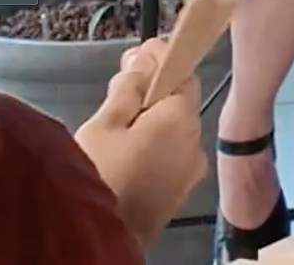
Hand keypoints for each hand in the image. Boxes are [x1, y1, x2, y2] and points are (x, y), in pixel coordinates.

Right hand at [73, 39, 203, 245]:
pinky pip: (170, 154)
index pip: (183, 74)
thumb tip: (143, 64)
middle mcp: (195, 142)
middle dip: (154, 86)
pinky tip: (128, 140)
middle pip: (179, 102)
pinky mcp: (178, 192)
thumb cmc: (97, 176)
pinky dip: (154, 141)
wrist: (97, 240)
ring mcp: (190, 171)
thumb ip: (127, 91)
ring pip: (174, 130)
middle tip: (124, 75)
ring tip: (120, 108)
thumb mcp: (104, 126)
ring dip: (152, 114)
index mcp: (181, 120)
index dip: (161, 59)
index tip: (137, 53)